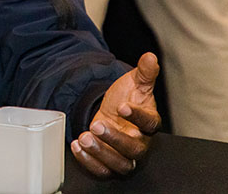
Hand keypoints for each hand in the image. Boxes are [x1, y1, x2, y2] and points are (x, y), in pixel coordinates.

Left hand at [72, 52, 160, 177]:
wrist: (112, 114)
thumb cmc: (126, 100)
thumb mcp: (134, 84)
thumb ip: (144, 73)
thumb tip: (150, 57)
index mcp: (149, 123)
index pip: (150, 123)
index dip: (138, 116)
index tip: (123, 107)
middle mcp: (139, 142)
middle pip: (134, 149)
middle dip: (115, 139)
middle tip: (97, 125)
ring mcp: (124, 156)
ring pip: (119, 164)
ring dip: (101, 153)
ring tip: (84, 138)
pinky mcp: (108, 163)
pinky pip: (102, 170)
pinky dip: (89, 162)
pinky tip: (77, 147)